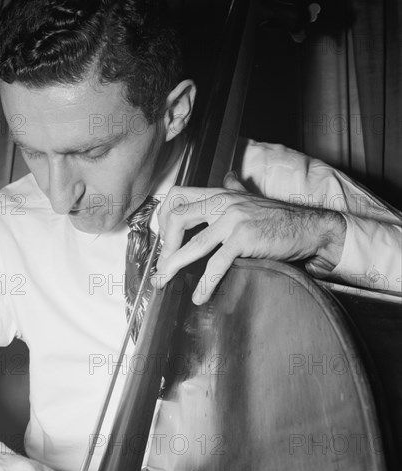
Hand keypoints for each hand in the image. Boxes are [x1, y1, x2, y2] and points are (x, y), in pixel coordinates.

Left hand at [156, 172, 345, 304]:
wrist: (310, 227)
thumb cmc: (279, 216)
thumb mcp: (252, 198)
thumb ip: (235, 187)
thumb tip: (228, 176)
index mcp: (221, 193)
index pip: (178, 196)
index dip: (164, 217)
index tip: (163, 238)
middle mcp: (224, 203)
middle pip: (178, 218)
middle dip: (165, 244)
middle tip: (160, 264)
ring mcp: (234, 220)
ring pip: (193, 244)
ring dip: (174, 265)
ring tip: (164, 281)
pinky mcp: (245, 239)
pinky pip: (217, 263)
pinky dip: (205, 283)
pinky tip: (199, 295)